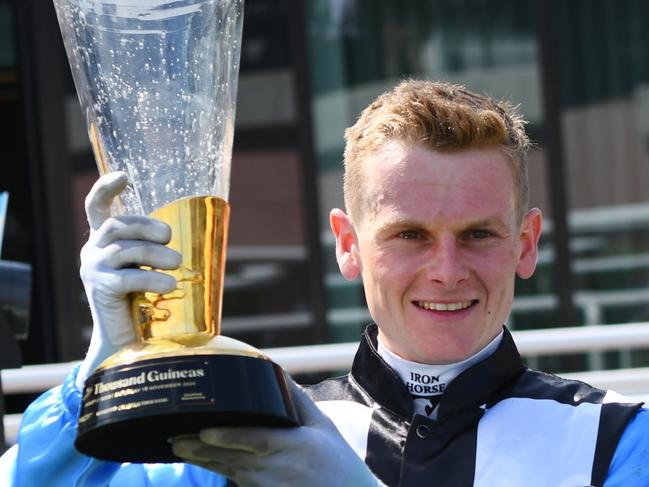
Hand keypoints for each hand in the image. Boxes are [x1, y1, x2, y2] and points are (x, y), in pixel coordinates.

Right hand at [76, 172, 180, 389]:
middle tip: (170, 238)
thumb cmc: (143, 302)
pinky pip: (128, 277)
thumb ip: (154, 248)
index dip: (105, 188)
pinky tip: (170, 284)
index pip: (96, 207)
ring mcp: (92, 270)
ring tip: (176, 263)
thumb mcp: (147, 267)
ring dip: (156, 254)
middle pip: (117, 224)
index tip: (123, 176)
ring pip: (125, 248)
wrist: (126, 342)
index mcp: (102, 242)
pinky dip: (153, 278)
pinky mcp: (99, 290)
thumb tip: (187, 232)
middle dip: (147, 226)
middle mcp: (92, 252)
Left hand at [172, 380, 384, 486]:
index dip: (230, 438)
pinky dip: (217, 471)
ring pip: (231, 473)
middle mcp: (281, 470)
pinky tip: (199, 461)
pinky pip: (237, 483)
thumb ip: (297, 400)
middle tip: (177, 439)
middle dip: (203, 451)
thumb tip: (276, 372)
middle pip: (235, 460)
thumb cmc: (336, 461)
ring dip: (203, 462)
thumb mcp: (323, 425)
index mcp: (297, 447)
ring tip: (178, 448)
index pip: (258, 442)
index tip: (206, 431)